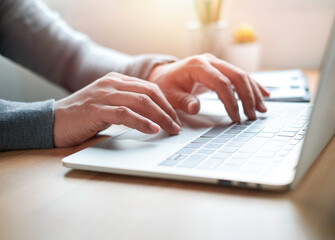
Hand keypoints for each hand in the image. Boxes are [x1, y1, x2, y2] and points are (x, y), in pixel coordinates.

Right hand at [54, 72, 180, 146]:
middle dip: (167, 110)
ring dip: (160, 117)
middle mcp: (111, 83)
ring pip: (141, 102)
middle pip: (149, 93)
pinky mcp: (96, 109)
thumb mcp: (107, 104)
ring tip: (171, 129)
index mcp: (116, 80)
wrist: (52, 121)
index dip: (166, 103)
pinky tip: (152, 130)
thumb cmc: (83, 116)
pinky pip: (125, 114)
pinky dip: (142, 122)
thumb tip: (153, 117)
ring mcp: (103, 95)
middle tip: (176, 126)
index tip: (175, 118)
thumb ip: (127, 104)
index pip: (150, 88)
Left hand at [148, 53, 269, 121]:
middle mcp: (210, 61)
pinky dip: (252, 86)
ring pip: (241, 75)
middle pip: (236, 76)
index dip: (231, 101)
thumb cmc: (166, 85)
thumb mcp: (169, 95)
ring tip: (261, 109)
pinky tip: (264, 94)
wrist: (164, 75)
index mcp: (197, 66)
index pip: (221, 83)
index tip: (236, 117)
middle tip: (253, 116)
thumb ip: (183, 101)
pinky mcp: (220, 68)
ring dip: (253, 92)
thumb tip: (195, 107)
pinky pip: (240, 76)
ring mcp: (216, 63)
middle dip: (247, 97)